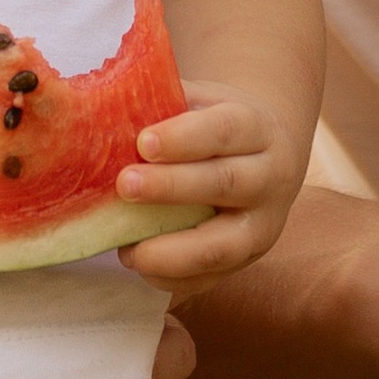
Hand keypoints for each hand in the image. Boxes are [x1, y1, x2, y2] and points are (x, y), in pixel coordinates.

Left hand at [116, 88, 306, 287]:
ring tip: (127, 248)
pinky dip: (171, 277)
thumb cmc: (218, 125)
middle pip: (225, 183)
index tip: (143, 142)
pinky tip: (138, 262)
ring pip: (223, 245)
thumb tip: (109, 108)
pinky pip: (210, 278)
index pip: (224, 130)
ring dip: (172, 250)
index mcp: (258, 128)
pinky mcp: (247, 260)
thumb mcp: (203, 101)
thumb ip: (167, 103)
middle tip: (124, 185)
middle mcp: (269, 179)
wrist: (269, 157)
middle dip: (172, 188)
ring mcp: (262, 226)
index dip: (184, 138)